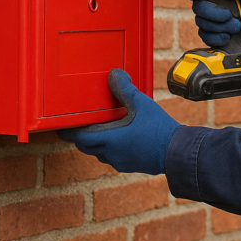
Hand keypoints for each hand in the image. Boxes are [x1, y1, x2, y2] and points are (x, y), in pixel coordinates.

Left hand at [57, 69, 179, 174]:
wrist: (177, 153)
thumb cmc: (159, 129)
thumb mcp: (142, 104)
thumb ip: (125, 89)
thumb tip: (114, 74)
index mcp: (110, 139)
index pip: (80, 138)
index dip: (69, 132)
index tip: (62, 127)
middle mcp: (111, 153)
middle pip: (86, 147)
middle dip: (81, 137)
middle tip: (81, 125)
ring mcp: (120, 162)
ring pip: (99, 153)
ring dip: (96, 143)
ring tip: (101, 129)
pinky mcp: (130, 166)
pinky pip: (112, 158)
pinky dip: (109, 148)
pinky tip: (120, 138)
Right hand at [186, 0, 240, 48]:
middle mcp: (208, 2)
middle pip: (197, 6)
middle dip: (213, 13)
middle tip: (228, 15)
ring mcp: (207, 18)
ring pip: (201, 23)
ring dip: (220, 26)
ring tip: (237, 26)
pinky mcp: (209, 34)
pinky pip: (205, 36)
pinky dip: (217, 38)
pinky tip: (228, 36)